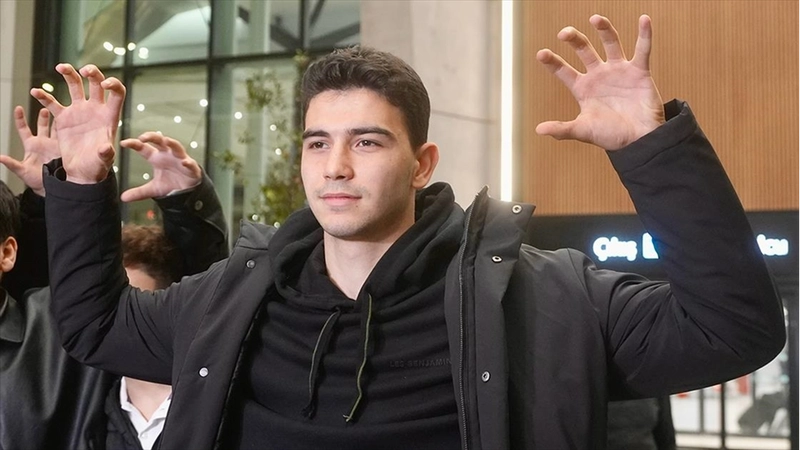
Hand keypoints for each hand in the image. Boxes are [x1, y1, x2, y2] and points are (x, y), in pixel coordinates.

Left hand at [0, 107, 60, 195]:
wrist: (51, 187)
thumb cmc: (35, 180)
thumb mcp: (22, 171)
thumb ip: (11, 163)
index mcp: (31, 146)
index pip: (24, 129)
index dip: (20, 119)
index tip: (18, 108)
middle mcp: (43, 143)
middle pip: (42, 125)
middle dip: (43, 116)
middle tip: (44, 106)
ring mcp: (54, 145)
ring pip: (56, 128)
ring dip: (57, 120)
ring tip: (60, 109)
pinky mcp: (65, 149)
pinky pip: (67, 137)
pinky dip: (68, 130)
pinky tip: (71, 122)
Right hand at [30, 63, 125, 183]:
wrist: (82, 173)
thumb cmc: (97, 167)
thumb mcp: (104, 161)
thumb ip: (106, 154)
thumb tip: (105, 148)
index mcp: (109, 117)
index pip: (116, 94)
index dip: (113, 84)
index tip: (105, 84)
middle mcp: (95, 110)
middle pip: (96, 83)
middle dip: (92, 73)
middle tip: (84, 70)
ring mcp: (79, 112)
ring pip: (75, 86)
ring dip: (69, 73)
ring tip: (60, 67)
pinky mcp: (64, 118)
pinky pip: (53, 103)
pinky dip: (44, 97)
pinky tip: (35, 92)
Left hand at [119, 132, 201, 201]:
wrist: (187, 191)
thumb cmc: (170, 184)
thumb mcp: (152, 189)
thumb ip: (138, 192)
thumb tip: (123, 198)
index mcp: (156, 158)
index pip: (144, 148)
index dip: (134, 144)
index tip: (124, 143)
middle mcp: (168, 155)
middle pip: (160, 141)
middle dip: (152, 137)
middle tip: (143, 137)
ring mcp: (180, 159)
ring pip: (176, 147)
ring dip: (171, 143)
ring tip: (166, 140)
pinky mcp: (191, 168)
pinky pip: (190, 164)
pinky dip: (188, 163)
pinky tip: (184, 163)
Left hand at [536, 14, 664, 149]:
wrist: (640, 140)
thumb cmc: (611, 136)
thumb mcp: (583, 131)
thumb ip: (562, 129)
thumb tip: (538, 130)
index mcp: (583, 88)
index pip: (563, 71)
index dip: (552, 62)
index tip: (541, 53)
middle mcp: (599, 75)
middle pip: (584, 50)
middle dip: (574, 40)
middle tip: (564, 33)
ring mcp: (619, 71)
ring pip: (610, 43)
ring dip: (604, 29)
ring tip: (595, 18)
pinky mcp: (639, 71)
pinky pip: (642, 49)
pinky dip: (645, 35)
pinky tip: (644, 19)